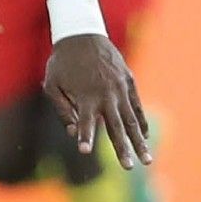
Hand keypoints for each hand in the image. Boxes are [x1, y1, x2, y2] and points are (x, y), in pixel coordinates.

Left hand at [44, 34, 151, 166]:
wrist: (83, 34)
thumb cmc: (62, 62)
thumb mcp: (52, 84)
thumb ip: (62, 109)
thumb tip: (72, 132)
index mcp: (85, 96)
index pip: (84, 122)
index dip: (84, 136)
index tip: (84, 151)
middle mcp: (105, 94)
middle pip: (116, 126)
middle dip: (122, 148)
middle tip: (129, 167)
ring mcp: (120, 88)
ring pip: (132, 119)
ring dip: (139, 141)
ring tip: (147, 159)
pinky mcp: (129, 82)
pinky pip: (136, 106)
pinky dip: (140, 122)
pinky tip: (143, 136)